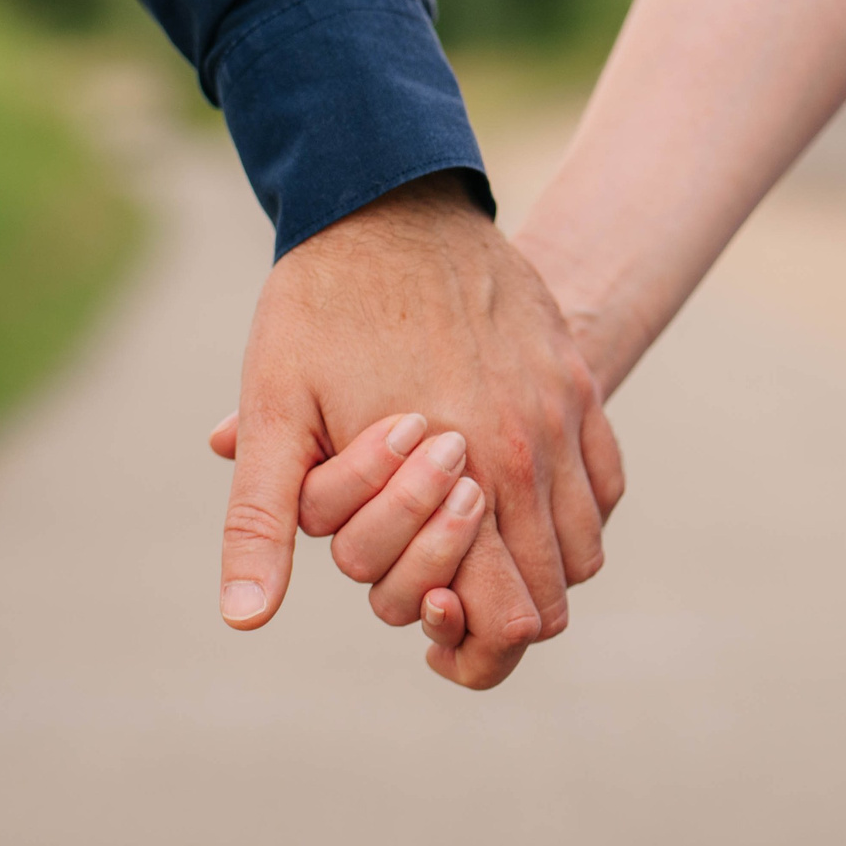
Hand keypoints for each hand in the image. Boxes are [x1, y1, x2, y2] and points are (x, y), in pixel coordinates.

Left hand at [214, 174, 624, 688]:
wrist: (390, 197)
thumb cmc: (321, 307)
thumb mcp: (275, 409)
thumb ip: (263, 520)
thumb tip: (242, 617)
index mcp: (464, 471)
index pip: (508, 617)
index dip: (471, 649)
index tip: (428, 629)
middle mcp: (531, 450)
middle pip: (553, 597)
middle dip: (497, 614)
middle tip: (438, 596)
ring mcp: (564, 414)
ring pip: (581, 550)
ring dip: (533, 567)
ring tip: (470, 550)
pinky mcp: (577, 380)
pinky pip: (602, 488)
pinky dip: (568, 515)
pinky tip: (510, 501)